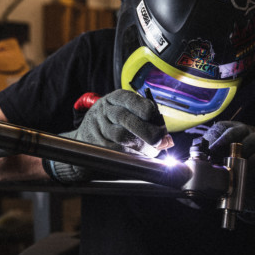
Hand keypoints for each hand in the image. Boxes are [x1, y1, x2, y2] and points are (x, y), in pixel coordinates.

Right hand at [45, 89, 168, 182]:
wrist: (86, 138)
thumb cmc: (115, 124)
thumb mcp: (129, 114)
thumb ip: (149, 122)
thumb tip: (167, 141)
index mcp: (116, 98)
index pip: (130, 100)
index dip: (146, 110)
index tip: (158, 121)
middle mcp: (105, 110)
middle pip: (125, 118)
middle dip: (146, 131)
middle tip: (159, 141)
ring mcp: (98, 127)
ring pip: (121, 136)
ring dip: (140, 146)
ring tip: (151, 151)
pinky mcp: (95, 143)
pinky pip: (115, 150)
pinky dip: (130, 154)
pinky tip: (139, 156)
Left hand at [203, 121, 254, 214]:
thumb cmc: (234, 172)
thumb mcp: (221, 164)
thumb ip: (208, 160)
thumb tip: (192, 163)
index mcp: (232, 131)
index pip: (222, 127)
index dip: (214, 136)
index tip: (206, 148)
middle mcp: (247, 131)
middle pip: (236, 130)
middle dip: (224, 139)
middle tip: (215, 151)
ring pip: (251, 141)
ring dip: (240, 153)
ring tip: (231, 164)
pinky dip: (254, 161)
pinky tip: (247, 168)